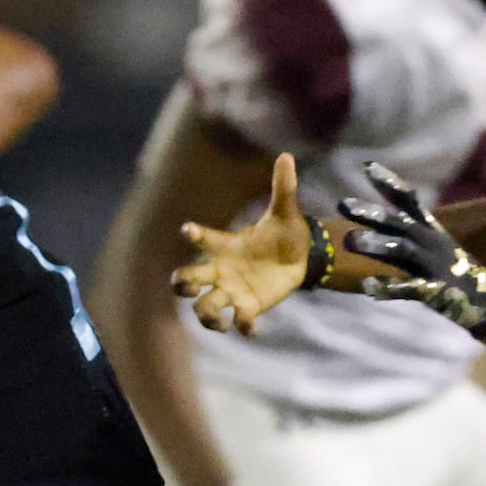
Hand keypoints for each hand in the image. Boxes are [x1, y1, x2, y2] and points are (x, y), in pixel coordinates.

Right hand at [174, 153, 311, 335]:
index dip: (195, 234)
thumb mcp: (285, 213)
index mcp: (227, 246)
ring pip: (205, 307)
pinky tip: (252, 329)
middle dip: (184, 284)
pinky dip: (243, 327)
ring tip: (221, 322)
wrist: (301, 259)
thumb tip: (287, 156)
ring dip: (207, 316)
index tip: (188, 230)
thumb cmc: (285, 235)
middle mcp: (222, 270)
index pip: (205, 240)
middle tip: (190, 286)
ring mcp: (232, 291)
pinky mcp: (248, 307)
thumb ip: (283, 188)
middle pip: (189, 279)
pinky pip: (238, 321)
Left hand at [338, 164, 485, 346]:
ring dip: (377, 244)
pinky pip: (408, 288)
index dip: (389, 183)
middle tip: (342, 203)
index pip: (408, 200)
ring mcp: (432, 265)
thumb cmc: (449, 269)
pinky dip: (388, 288)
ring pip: (403, 249)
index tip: (367, 166)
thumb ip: (401, 231)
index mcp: (428, 229)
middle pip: (399, 222)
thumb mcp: (428, 243)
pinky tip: (367, 287)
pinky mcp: (434, 290)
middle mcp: (430, 242)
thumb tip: (370, 214)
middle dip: (371, 212)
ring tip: (350, 239)